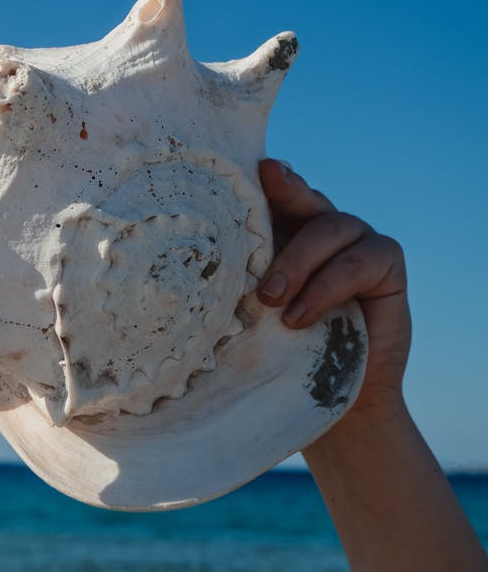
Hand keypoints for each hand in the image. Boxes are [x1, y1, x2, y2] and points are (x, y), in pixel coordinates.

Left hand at [257, 159, 410, 421]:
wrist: (336, 403)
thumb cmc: (281, 356)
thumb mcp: (251, 315)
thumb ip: (236, 282)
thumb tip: (185, 269)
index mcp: (284, 230)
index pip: (273, 193)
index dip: (264, 179)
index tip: (253, 168)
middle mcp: (320, 227)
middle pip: (302, 196)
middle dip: (282, 195)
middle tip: (257, 213)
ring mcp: (357, 240)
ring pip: (328, 227)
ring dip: (296, 263)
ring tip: (270, 301)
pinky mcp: (386, 262)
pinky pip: (360, 260)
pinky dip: (327, 286)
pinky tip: (301, 316)